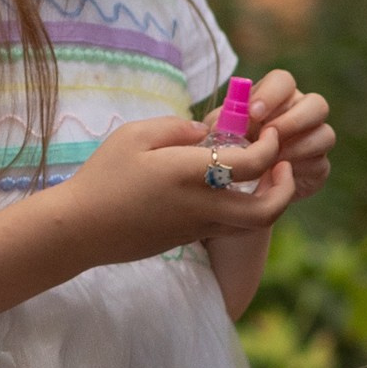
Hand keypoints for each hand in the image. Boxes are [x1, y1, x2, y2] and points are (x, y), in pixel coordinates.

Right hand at [57, 111, 297, 268]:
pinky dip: (243, 210)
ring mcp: (197, 228)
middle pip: (267, 210)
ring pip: (253, 225)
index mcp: (191, 174)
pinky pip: (230, 228)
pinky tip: (230, 189)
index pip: (253, 163)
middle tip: (282, 164)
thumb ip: (176, 127)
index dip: (269, 146)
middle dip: (286, 188)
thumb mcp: (134, 135)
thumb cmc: (103, 176)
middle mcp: (202, 206)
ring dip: (268, 201)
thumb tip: (206, 131)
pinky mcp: (188, 239)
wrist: (80, 229)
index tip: (267, 131)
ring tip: (263, 177)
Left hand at [227, 67, 335, 204]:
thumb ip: (218, 126)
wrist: (244, 185)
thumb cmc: (231, 150)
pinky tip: (278, 176)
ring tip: (272, 160)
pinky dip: (300, 170)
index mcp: (278, 98)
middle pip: (317, 104)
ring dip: (298, 147)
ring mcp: (315, 139)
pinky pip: (321, 164)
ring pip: (326, 134)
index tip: (253, 112)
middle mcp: (302, 113)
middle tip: (269, 136)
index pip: (283, 81)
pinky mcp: (319, 167)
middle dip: (293, 120)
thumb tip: (212, 126)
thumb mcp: (218, 136)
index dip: (271, 94)